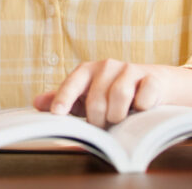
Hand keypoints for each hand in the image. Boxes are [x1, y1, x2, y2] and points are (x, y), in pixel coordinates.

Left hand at [34, 59, 191, 127]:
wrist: (155, 84)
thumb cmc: (113, 93)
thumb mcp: (87, 96)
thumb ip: (62, 99)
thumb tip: (36, 102)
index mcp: (88, 70)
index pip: (72, 83)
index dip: (63, 98)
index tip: (57, 114)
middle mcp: (107, 66)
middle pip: (97, 98)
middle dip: (98, 119)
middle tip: (103, 125)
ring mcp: (131, 70)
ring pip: (119, 96)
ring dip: (118, 115)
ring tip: (120, 119)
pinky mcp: (152, 78)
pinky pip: (144, 97)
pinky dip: (141, 107)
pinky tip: (141, 109)